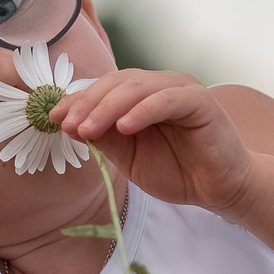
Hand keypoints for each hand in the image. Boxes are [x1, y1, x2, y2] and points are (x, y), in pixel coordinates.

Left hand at [52, 70, 259, 217]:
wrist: (219, 189)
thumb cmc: (177, 171)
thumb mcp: (129, 157)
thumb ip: (104, 138)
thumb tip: (68, 123)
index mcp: (141, 95)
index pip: (103, 88)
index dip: (77, 101)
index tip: (53, 119)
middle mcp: (160, 85)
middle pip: (116, 83)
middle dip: (87, 103)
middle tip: (67, 125)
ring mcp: (181, 89)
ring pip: (137, 87)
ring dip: (107, 107)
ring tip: (87, 129)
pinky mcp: (200, 101)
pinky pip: (166, 100)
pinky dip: (143, 111)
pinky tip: (124, 127)